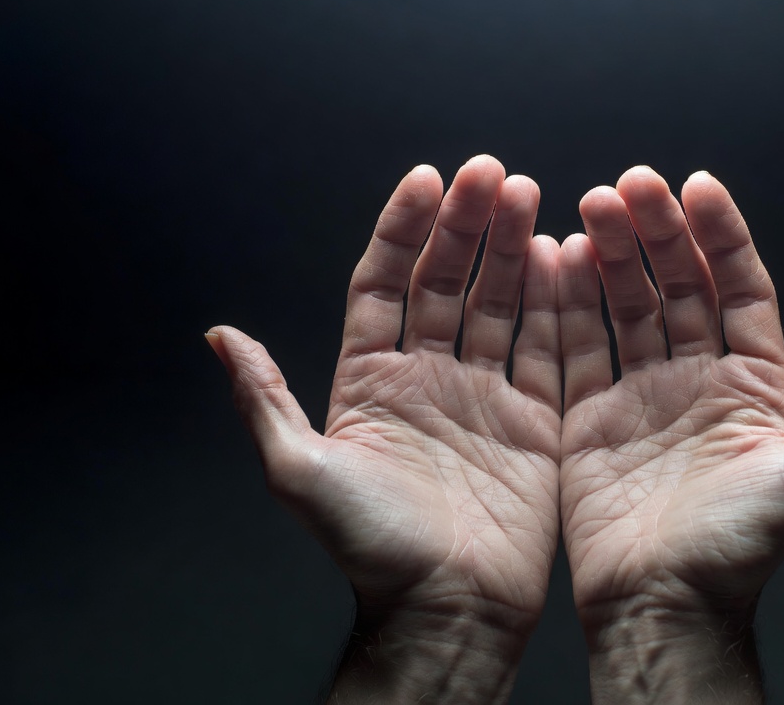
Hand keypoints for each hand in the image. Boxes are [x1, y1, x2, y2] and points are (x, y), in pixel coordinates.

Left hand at [208, 156, 562, 703]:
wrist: (448, 610)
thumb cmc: (370, 551)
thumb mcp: (301, 472)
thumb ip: (266, 398)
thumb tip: (219, 334)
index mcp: (370, 381)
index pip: (384, 284)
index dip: (402, 230)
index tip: (426, 180)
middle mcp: (426, 378)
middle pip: (447, 282)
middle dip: (466, 224)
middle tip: (491, 173)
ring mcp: (483, 396)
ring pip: (500, 304)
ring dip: (513, 250)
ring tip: (529, 196)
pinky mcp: (533, 421)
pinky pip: (547, 349)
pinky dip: (557, 304)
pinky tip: (565, 258)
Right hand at [557, 167, 783, 701]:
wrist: (663, 605)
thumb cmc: (741, 550)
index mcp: (753, 383)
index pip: (740, 288)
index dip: (722, 235)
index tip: (697, 185)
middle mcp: (698, 378)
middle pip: (679, 284)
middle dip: (657, 231)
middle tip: (629, 184)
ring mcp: (642, 393)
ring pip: (627, 304)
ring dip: (611, 253)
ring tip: (590, 206)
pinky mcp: (591, 414)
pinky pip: (578, 345)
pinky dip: (567, 302)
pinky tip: (558, 259)